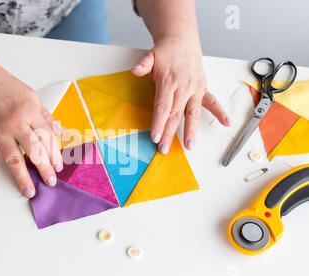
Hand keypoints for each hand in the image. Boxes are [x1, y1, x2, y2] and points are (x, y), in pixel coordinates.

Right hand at [0, 63, 63, 196]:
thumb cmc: (7, 87)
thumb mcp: (32, 97)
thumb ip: (46, 117)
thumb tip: (60, 132)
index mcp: (31, 112)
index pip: (47, 137)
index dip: (54, 154)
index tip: (58, 166)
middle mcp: (16, 123)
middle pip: (34, 150)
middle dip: (44, 168)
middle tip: (51, 182)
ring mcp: (0, 131)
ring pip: (13, 157)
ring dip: (22, 176)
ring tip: (29, 191)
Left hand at [131, 36, 229, 153]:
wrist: (182, 41)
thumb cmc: (165, 53)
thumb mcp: (151, 56)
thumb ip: (143, 64)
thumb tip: (135, 70)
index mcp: (169, 80)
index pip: (163, 106)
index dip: (159, 123)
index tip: (155, 137)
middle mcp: (184, 86)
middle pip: (176, 114)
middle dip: (169, 133)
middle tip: (164, 148)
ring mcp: (195, 88)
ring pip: (193, 113)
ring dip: (191, 130)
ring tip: (190, 145)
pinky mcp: (203, 88)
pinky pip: (213, 101)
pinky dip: (220, 112)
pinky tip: (226, 122)